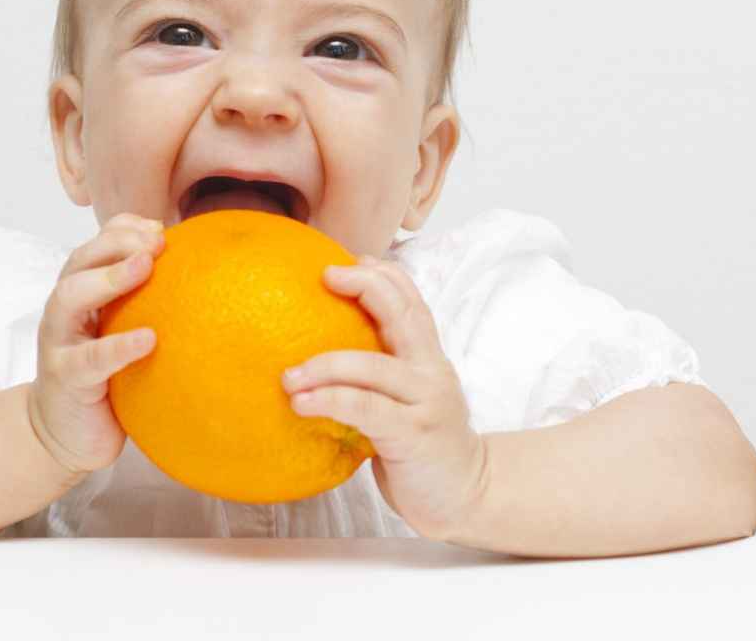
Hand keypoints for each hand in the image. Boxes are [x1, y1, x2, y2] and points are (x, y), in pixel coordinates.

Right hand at [28, 213, 164, 477]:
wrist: (64, 433)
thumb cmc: (102, 375)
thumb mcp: (122, 330)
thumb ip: (145, 302)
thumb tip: (198, 272)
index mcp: (81, 292)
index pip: (96, 246)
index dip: (124, 229)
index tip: (161, 226)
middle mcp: (64, 309)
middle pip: (79, 261)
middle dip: (116, 243)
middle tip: (156, 241)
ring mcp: (59, 342)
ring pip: (69, 297)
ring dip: (108, 277)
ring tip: (145, 266)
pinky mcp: (65, 378)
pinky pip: (89, 359)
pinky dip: (118, 346)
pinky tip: (148, 339)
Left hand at [282, 254, 488, 540]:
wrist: (467, 496)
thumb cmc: (424, 448)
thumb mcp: (406, 402)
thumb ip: (379, 378)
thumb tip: (318, 359)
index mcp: (428, 359)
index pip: (412, 301)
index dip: (383, 274)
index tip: (347, 260)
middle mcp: (430, 371)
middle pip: (403, 313)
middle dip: (365, 286)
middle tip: (324, 276)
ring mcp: (424, 401)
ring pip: (374, 365)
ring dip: (325, 363)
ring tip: (288, 373)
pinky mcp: (411, 434)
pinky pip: (365, 408)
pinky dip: (330, 400)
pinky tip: (300, 403)